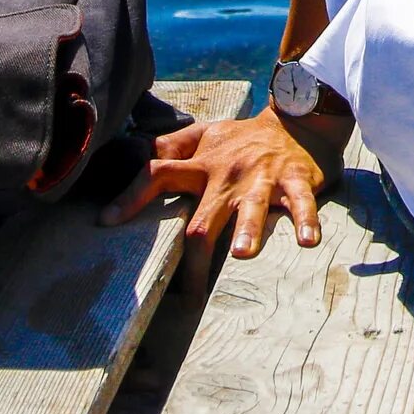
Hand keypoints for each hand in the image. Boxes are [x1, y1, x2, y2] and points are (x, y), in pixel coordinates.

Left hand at [98, 109, 347, 259]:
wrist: (298, 119)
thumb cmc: (244, 137)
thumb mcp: (205, 134)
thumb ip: (170, 146)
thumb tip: (131, 152)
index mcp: (203, 164)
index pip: (159, 174)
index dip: (132, 196)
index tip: (106, 221)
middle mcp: (228, 174)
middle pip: (205, 216)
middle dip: (195, 253)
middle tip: (189, 295)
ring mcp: (262, 178)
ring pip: (252, 208)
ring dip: (247, 232)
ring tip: (242, 256)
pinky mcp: (295, 181)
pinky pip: (301, 202)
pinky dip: (305, 221)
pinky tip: (307, 241)